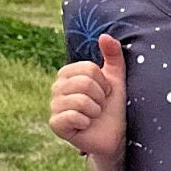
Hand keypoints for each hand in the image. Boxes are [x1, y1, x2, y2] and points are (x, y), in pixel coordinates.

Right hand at [49, 34, 126, 160]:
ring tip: (93, 116)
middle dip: (100, 97)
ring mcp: (54, 107)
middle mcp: (56, 88)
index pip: (89, 69)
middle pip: (85, 83)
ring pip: (80, 100)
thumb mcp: (116, 78)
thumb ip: (113, 55)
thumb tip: (104, 35)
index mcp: (67, 74)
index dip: (103, 83)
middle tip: (100, 106)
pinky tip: (85, 126)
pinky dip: (86, 121)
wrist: (114, 135)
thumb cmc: (113, 106)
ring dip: (95, 110)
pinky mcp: (56, 124)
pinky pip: (72, 116)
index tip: (105, 93)